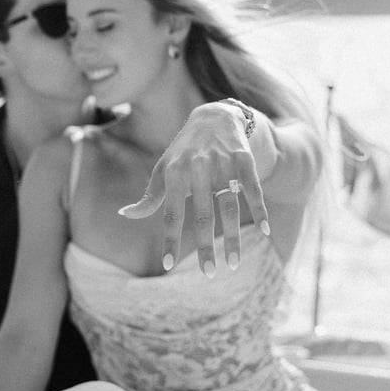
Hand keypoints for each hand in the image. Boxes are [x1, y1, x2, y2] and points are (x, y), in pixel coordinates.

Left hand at [118, 100, 270, 275]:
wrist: (213, 117)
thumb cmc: (183, 152)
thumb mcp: (163, 170)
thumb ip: (149, 196)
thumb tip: (124, 214)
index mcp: (174, 173)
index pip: (171, 213)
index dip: (170, 239)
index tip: (168, 265)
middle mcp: (198, 168)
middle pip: (203, 215)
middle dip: (206, 247)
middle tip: (209, 274)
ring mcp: (222, 163)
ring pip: (228, 206)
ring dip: (233, 237)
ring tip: (233, 263)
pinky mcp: (244, 159)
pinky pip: (252, 188)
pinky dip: (259, 209)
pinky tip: (265, 231)